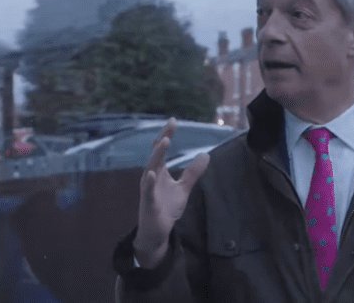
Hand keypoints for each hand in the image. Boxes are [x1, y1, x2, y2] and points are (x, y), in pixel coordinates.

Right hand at [133, 118, 209, 268]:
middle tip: (170, 124)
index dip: (167, 134)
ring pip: (150, 168)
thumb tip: (206, 155)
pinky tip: (150, 173)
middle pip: (156, 154)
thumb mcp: (184, 188)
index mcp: (159, 172)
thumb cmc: (167, 208)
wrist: (157, 231)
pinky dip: (148, 182)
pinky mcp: (148, 203)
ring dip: (156, 155)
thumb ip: (193, 172)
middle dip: (163, 138)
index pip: (162, 150)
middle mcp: (151, 177)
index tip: (174, 120)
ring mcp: (148, 189)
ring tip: (164, 141)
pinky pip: (147, 191)